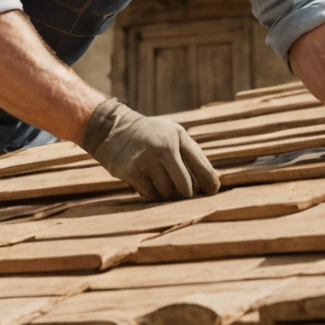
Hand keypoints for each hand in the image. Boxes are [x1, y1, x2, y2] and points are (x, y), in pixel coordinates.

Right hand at [81, 98, 219, 200]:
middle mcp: (163, 148)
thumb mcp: (172, 135)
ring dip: (168, 194)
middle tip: (182, 192)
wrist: (112, 129)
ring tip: (162, 184)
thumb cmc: (150, 135)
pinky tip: (149, 184)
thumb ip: (190, 154)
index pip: (202, 167)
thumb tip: (210, 184)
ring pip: (168, 193)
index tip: (212, 191)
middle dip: (185, 193)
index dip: (210, 183)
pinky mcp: (131, 171)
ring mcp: (146, 160)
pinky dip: (153, 195)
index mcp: (177, 137)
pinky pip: (151, 195)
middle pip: (185, 186)